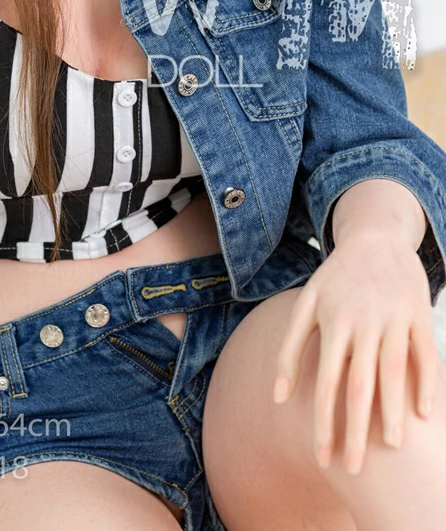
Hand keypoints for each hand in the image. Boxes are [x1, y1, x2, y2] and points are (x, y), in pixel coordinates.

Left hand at [271, 234, 438, 474]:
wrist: (374, 238)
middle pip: (359, 385)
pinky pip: (425, 354)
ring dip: (394, 412)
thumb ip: (289, 348)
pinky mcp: (418, 313)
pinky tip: (426, 414)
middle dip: (357, 430)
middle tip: (355, 469)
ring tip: (393, 447)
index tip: (324, 457)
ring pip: (394, 372)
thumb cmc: (335, 280)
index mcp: (332, 323)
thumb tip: (278, 397)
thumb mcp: (306, 305)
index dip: (324, 422)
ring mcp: (392, 317)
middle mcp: (362, 322)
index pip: (325, 383)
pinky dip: (427, 383)